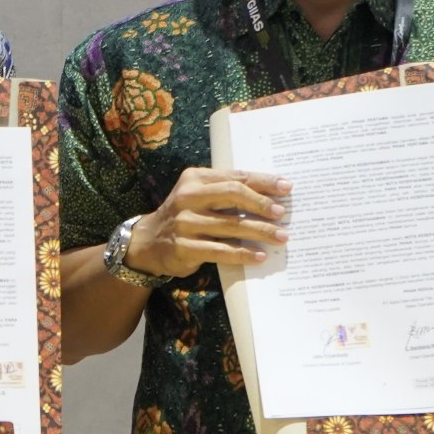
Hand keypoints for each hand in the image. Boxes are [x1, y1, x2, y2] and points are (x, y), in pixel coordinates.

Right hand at [124, 168, 291, 279]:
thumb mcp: (198, 196)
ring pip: (231, 225)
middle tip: (282, 213)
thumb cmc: (184, 216)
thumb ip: (225, 191)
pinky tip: (259, 256)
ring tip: (280, 237)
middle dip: (262, 204)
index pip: (235, 177)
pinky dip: (242, 253)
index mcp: (195, 179)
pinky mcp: (184, 246)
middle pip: (233, 195)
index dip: (263, 182)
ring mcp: (185, 222)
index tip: (286, 187)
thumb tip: (270, 196)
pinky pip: (220, 250)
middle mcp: (188, 197)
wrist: (148, 242)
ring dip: (259, 231)